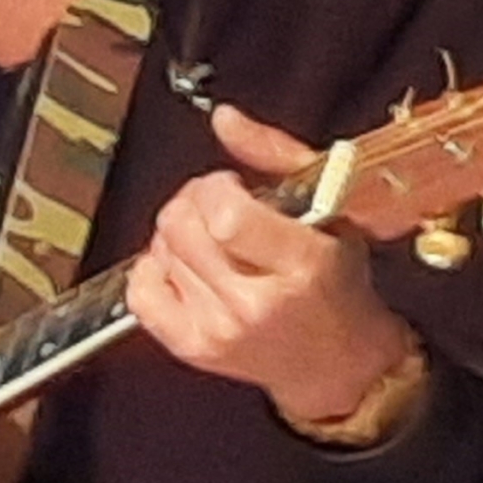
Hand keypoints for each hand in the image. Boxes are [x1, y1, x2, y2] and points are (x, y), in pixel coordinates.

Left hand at [125, 104, 415, 422]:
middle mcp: (258, 303)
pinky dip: (154, 270)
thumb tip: (224, 119)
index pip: (224, 214)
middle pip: (181, 228)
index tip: (231, 188)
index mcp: (302, 265)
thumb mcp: (329, 208)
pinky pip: (141, 293)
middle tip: (218, 209)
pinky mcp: (195, 349)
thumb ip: (274, 154)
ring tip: (212, 241)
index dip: (216, 188)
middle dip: (194, 203)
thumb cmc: (337, 286)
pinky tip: (184, 268)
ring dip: (179, 235)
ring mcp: (222, 330)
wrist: (341, 363)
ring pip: (160, 252)